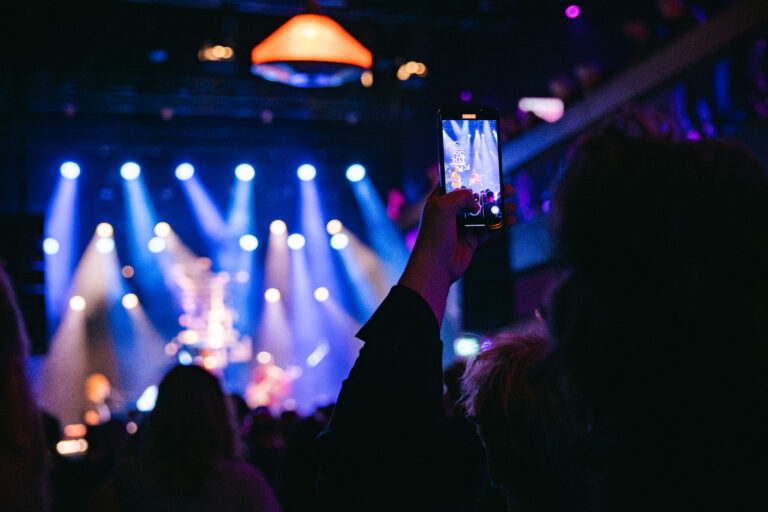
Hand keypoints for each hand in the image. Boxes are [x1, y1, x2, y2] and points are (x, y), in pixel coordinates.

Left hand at [399, 183, 515, 325]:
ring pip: (484, 213)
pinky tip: (511, 221)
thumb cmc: (434, 237)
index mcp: (439, 201)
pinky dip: (500, 225)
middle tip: (507, 189)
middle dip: (491, 192)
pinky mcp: (471, 240)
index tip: (485, 170)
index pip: (454, 183)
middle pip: (474, 197)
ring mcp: (461, 227)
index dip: (468, 176)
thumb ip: (461, 196)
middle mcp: (450, 213)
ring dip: (499, 209)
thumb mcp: (443, 207)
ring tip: (513, 206)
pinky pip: (488, 229)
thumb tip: (476, 201)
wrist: (436, 267)